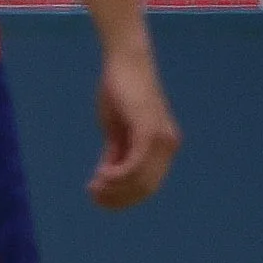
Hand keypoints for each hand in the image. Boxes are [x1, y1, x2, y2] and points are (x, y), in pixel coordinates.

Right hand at [89, 46, 178, 208]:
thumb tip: (109, 178)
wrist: (126, 64)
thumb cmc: (121, 93)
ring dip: (114, 189)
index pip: (148, 185)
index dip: (123, 198)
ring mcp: (161, 139)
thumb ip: (117, 153)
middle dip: (117, 197)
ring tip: (94, 187)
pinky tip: (100, 176)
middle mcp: (168, 145)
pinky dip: (117, 176)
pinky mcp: (149, 130)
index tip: (99, 198)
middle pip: (145, 188)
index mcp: (164, 147)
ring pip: (140, 180)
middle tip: (93, 195)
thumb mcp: (117, 130)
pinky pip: (135, 164)